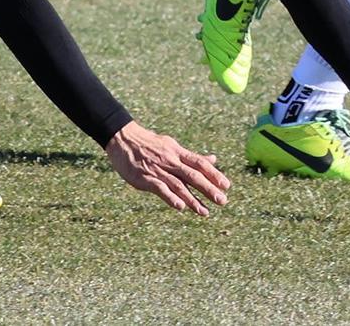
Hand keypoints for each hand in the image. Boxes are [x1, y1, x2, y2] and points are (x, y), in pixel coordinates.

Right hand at [105, 120, 229, 215]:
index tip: (226, 185)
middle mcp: (170, 161)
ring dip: (192, 199)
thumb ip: (192, 157)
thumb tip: (214, 159)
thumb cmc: (149, 144)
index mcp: (177, 152)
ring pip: (178, 185)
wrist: (122, 138)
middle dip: (208, 189)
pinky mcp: (144, 178)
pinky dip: (170, 197)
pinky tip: (180, 207)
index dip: (214, 174)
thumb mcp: (172, 146)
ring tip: (204, 212)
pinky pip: (159, 188)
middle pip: (192, 175)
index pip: (199, 163)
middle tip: (222, 201)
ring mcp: (157, 170)